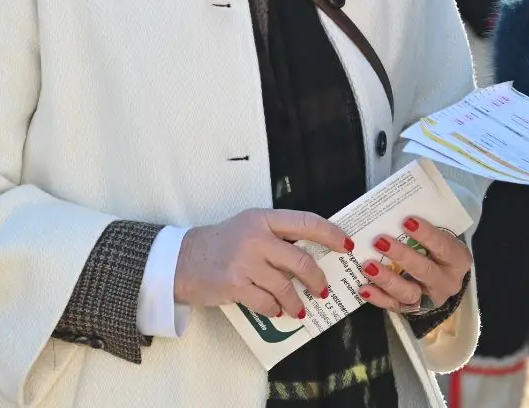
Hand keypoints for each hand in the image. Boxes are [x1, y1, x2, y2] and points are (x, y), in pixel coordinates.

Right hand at [174, 209, 353, 317]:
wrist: (182, 258)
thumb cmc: (222, 242)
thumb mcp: (250, 226)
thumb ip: (278, 235)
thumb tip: (314, 251)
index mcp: (264, 219)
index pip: (306, 222)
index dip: (330, 234)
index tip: (345, 245)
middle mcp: (256, 238)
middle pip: (300, 259)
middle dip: (317, 278)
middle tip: (324, 288)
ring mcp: (245, 263)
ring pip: (285, 285)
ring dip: (298, 301)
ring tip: (301, 308)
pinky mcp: (235, 286)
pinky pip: (266, 302)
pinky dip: (276, 309)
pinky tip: (278, 310)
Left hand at [360, 217, 471, 313]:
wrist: (443, 275)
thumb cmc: (438, 248)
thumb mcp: (442, 235)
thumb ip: (425, 225)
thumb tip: (398, 203)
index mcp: (458, 259)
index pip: (443, 246)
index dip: (426, 234)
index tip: (407, 220)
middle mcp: (447, 282)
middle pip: (425, 270)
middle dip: (402, 255)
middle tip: (380, 241)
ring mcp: (429, 299)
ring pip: (409, 292)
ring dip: (387, 279)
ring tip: (367, 265)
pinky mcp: (412, 310)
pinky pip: (394, 306)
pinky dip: (378, 298)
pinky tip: (363, 288)